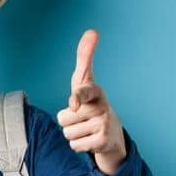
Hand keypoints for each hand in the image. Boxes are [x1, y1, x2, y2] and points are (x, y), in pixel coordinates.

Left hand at [56, 29, 127, 174]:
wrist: (112, 134)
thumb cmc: (92, 103)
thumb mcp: (85, 81)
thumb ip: (85, 57)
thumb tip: (92, 30)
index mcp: (95, 91)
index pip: (82, 92)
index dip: (76, 98)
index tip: (73, 103)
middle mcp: (102, 107)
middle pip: (63, 117)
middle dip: (67, 121)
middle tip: (82, 118)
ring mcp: (104, 124)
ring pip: (67, 132)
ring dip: (72, 133)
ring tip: (86, 128)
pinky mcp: (103, 141)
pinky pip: (74, 145)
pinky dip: (78, 145)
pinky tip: (90, 139)